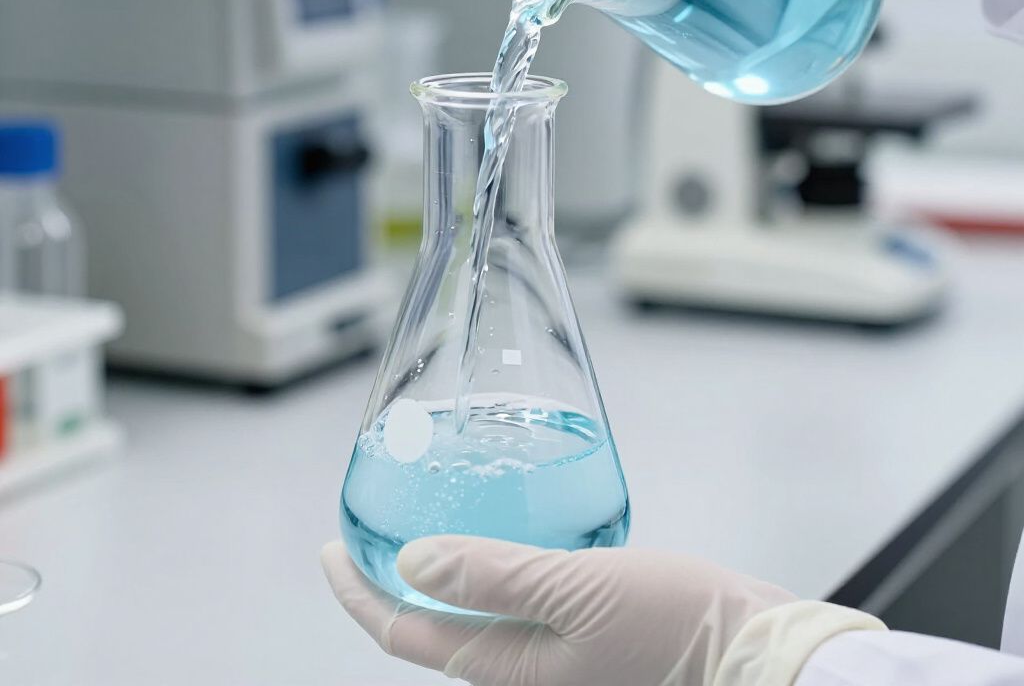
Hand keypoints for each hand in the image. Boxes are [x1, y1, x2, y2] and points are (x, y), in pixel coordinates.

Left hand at [321, 536, 794, 685]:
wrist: (757, 649)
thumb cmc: (679, 626)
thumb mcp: (579, 591)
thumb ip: (496, 576)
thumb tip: (411, 562)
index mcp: (512, 669)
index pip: (407, 633)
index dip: (358, 592)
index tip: (329, 548)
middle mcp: (525, 666)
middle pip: (433, 625)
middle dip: (391, 577)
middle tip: (371, 521)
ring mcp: (554, 650)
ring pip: (474, 609)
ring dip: (440, 566)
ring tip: (427, 512)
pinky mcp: (583, 626)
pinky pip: (515, 596)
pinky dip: (490, 561)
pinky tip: (504, 523)